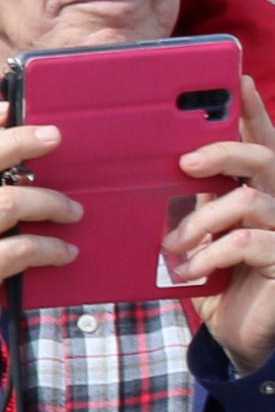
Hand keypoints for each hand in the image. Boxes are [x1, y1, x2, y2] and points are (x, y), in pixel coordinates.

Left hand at [177, 78, 274, 374]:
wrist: (235, 331)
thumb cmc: (213, 279)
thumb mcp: (195, 236)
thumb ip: (187, 204)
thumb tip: (148, 174)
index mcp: (258, 190)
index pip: (261, 142)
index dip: (253, 112)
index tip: (237, 80)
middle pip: (263, 158)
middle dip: (223, 152)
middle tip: (185, 163)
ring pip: (250, 200)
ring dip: (203, 219)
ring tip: (173, 243)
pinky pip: (248, 242)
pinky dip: (211, 253)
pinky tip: (189, 270)